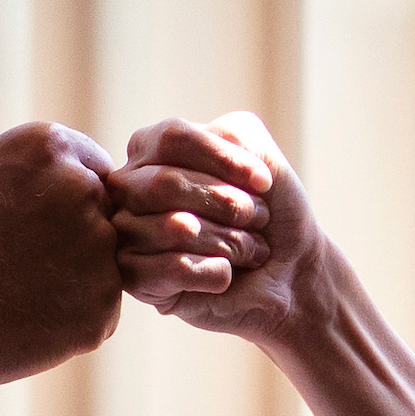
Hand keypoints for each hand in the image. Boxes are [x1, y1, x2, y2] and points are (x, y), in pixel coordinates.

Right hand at [0, 121, 126, 388]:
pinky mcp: (103, 305)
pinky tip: (31, 317)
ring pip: (106, 264)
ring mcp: (99, 249)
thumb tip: (87, 173)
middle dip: (75, 238)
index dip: (64, 202)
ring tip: (21, 289)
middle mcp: (83, 188)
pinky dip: (73, 318)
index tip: (33, 225)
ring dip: (77, 278)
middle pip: (104, 215)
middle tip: (22, 261)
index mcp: (51, 146)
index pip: (93, 170)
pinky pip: (101, 309)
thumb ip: (40, 166)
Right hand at [104, 111, 316, 345]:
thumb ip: (234, 134)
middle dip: (229, 204)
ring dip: (230, 241)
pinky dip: (216, 273)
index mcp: (149, 150)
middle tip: (259, 219)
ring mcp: (126, 235)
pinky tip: (226, 275)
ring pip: (174, 229)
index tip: (265, 182)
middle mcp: (127, 190)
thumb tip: (200, 149)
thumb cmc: (270, 213)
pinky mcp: (136, 281)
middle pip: (166, 184)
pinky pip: (174, 269)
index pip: (172, 138)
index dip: (224, 159)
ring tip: (249, 249)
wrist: (288, 273)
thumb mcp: (262, 157)